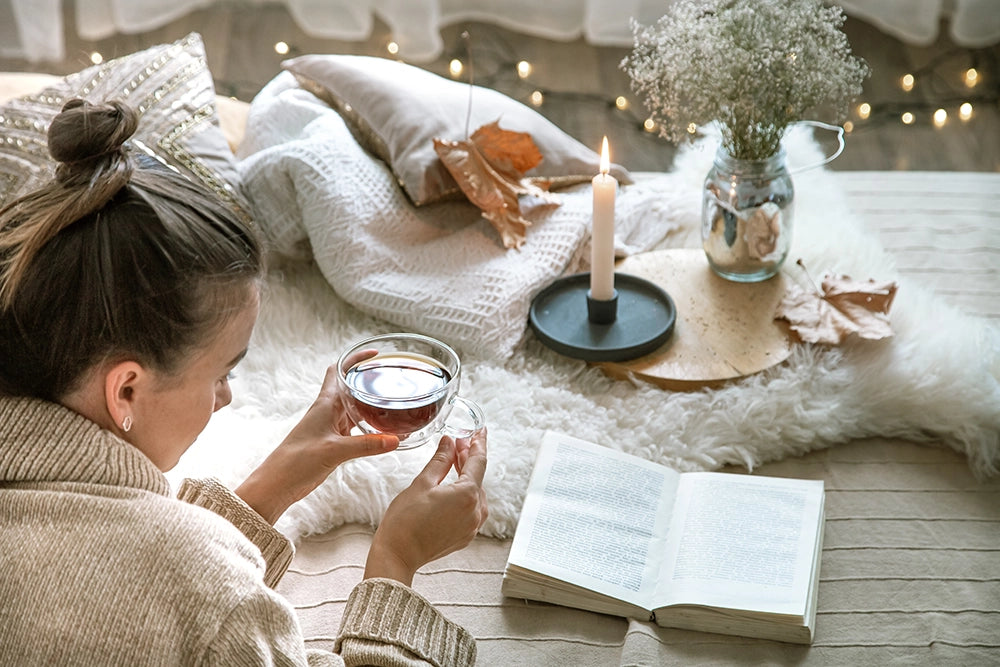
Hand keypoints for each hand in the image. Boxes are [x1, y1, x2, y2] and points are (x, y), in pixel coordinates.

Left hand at [236, 359, 398, 523]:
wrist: (278, 483)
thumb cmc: (297, 461)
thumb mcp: (334, 450)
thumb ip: (366, 445)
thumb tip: (395, 440)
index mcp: (326, 404)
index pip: (339, 370)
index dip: (355, 358)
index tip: (374, 354)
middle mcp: (329, 411)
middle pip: (351, 387)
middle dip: (370, 380)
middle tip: (392, 379)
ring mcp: (332, 426)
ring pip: (356, 408)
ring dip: (372, 404)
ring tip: (395, 402)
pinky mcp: (334, 442)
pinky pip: (357, 429)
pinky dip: (372, 428)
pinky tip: (385, 433)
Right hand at [364, 427, 488, 585]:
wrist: (398, 555)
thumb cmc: (405, 521)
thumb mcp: (422, 482)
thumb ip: (441, 460)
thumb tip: (449, 442)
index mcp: (467, 495)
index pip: (479, 461)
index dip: (479, 443)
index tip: (481, 431)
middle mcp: (476, 511)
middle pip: (477, 477)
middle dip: (468, 458)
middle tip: (459, 441)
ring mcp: (472, 526)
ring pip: (475, 493)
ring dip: (466, 476)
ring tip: (455, 461)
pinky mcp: (466, 535)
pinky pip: (471, 508)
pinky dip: (464, 494)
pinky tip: (453, 486)